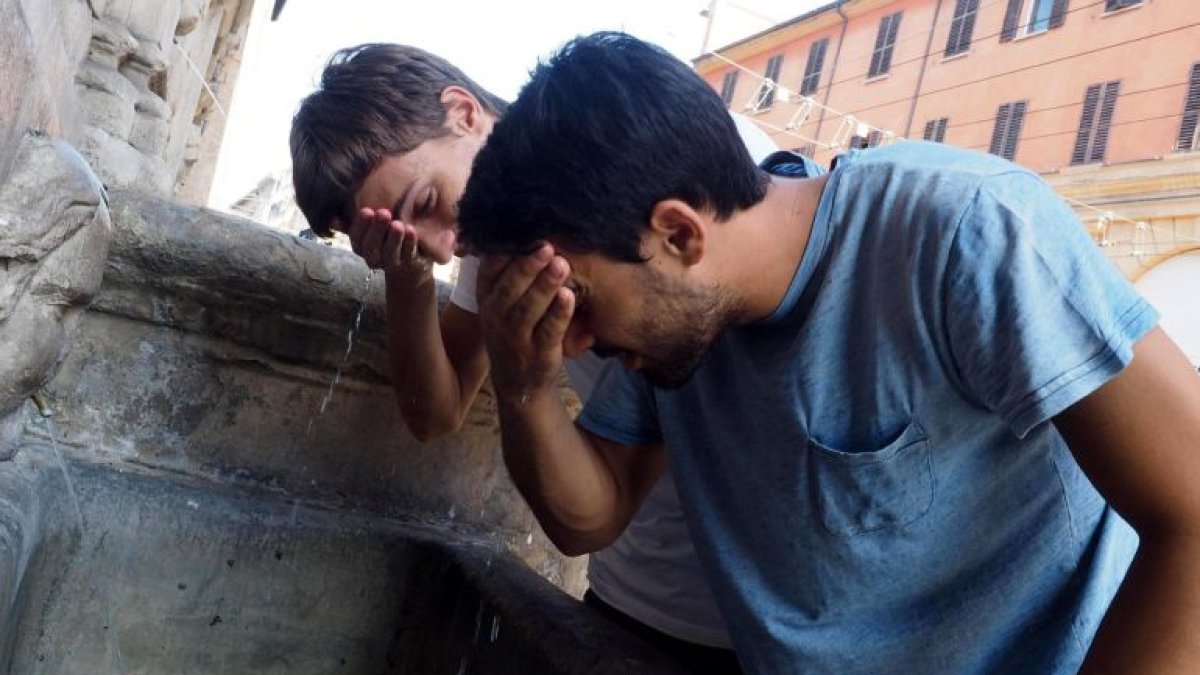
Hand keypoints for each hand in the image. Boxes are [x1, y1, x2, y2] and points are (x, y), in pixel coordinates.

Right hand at [341, 208, 430, 288]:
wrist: (409, 264)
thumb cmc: (385, 239)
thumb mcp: (368, 231)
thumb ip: (352, 224)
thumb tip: (333, 220)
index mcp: (361, 247)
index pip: (356, 238)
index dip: (360, 226)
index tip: (367, 211)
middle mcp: (374, 258)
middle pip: (371, 247)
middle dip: (376, 230)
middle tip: (383, 213)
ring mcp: (392, 263)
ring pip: (390, 253)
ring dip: (393, 238)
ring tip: (398, 224)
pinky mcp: (409, 264)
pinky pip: (409, 254)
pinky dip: (409, 243)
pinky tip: (411, 230)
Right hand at [477, 244, 574, 404]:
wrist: (518, 382)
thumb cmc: (513, 331)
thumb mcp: (500, 304)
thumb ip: (508, 273)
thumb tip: (521, 227)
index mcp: (487, 299)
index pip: (490, 271)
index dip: (505, 252)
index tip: (523, 232)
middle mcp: (497, 317)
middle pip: (510, 288)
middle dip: (528, 266)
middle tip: (546, 245)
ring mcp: (516, 337)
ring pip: (529, 308)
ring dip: (545, 285)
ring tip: (561, 264)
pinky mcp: (538, 353)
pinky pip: (549, 331)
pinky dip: (559, 313)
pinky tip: (568, 296)